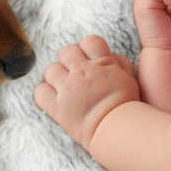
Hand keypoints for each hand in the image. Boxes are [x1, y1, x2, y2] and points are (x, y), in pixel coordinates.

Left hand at [34, 35, 139, 150]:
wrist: (117, 129)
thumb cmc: (127, 106)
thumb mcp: (131, 79)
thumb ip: (120, 64)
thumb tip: (112, 57)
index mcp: (101, 63)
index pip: (89, 41)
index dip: (88, 49)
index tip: (90, 60)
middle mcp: (81, 72)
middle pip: (67, 52)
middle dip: (70, 61)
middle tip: (76, 74)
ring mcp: (67, 88)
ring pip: (51, 70)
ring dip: (56, 77)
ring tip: (64, 88)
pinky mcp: (57, 107)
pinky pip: (40, 92)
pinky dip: (44, 94)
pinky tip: (53, 100)